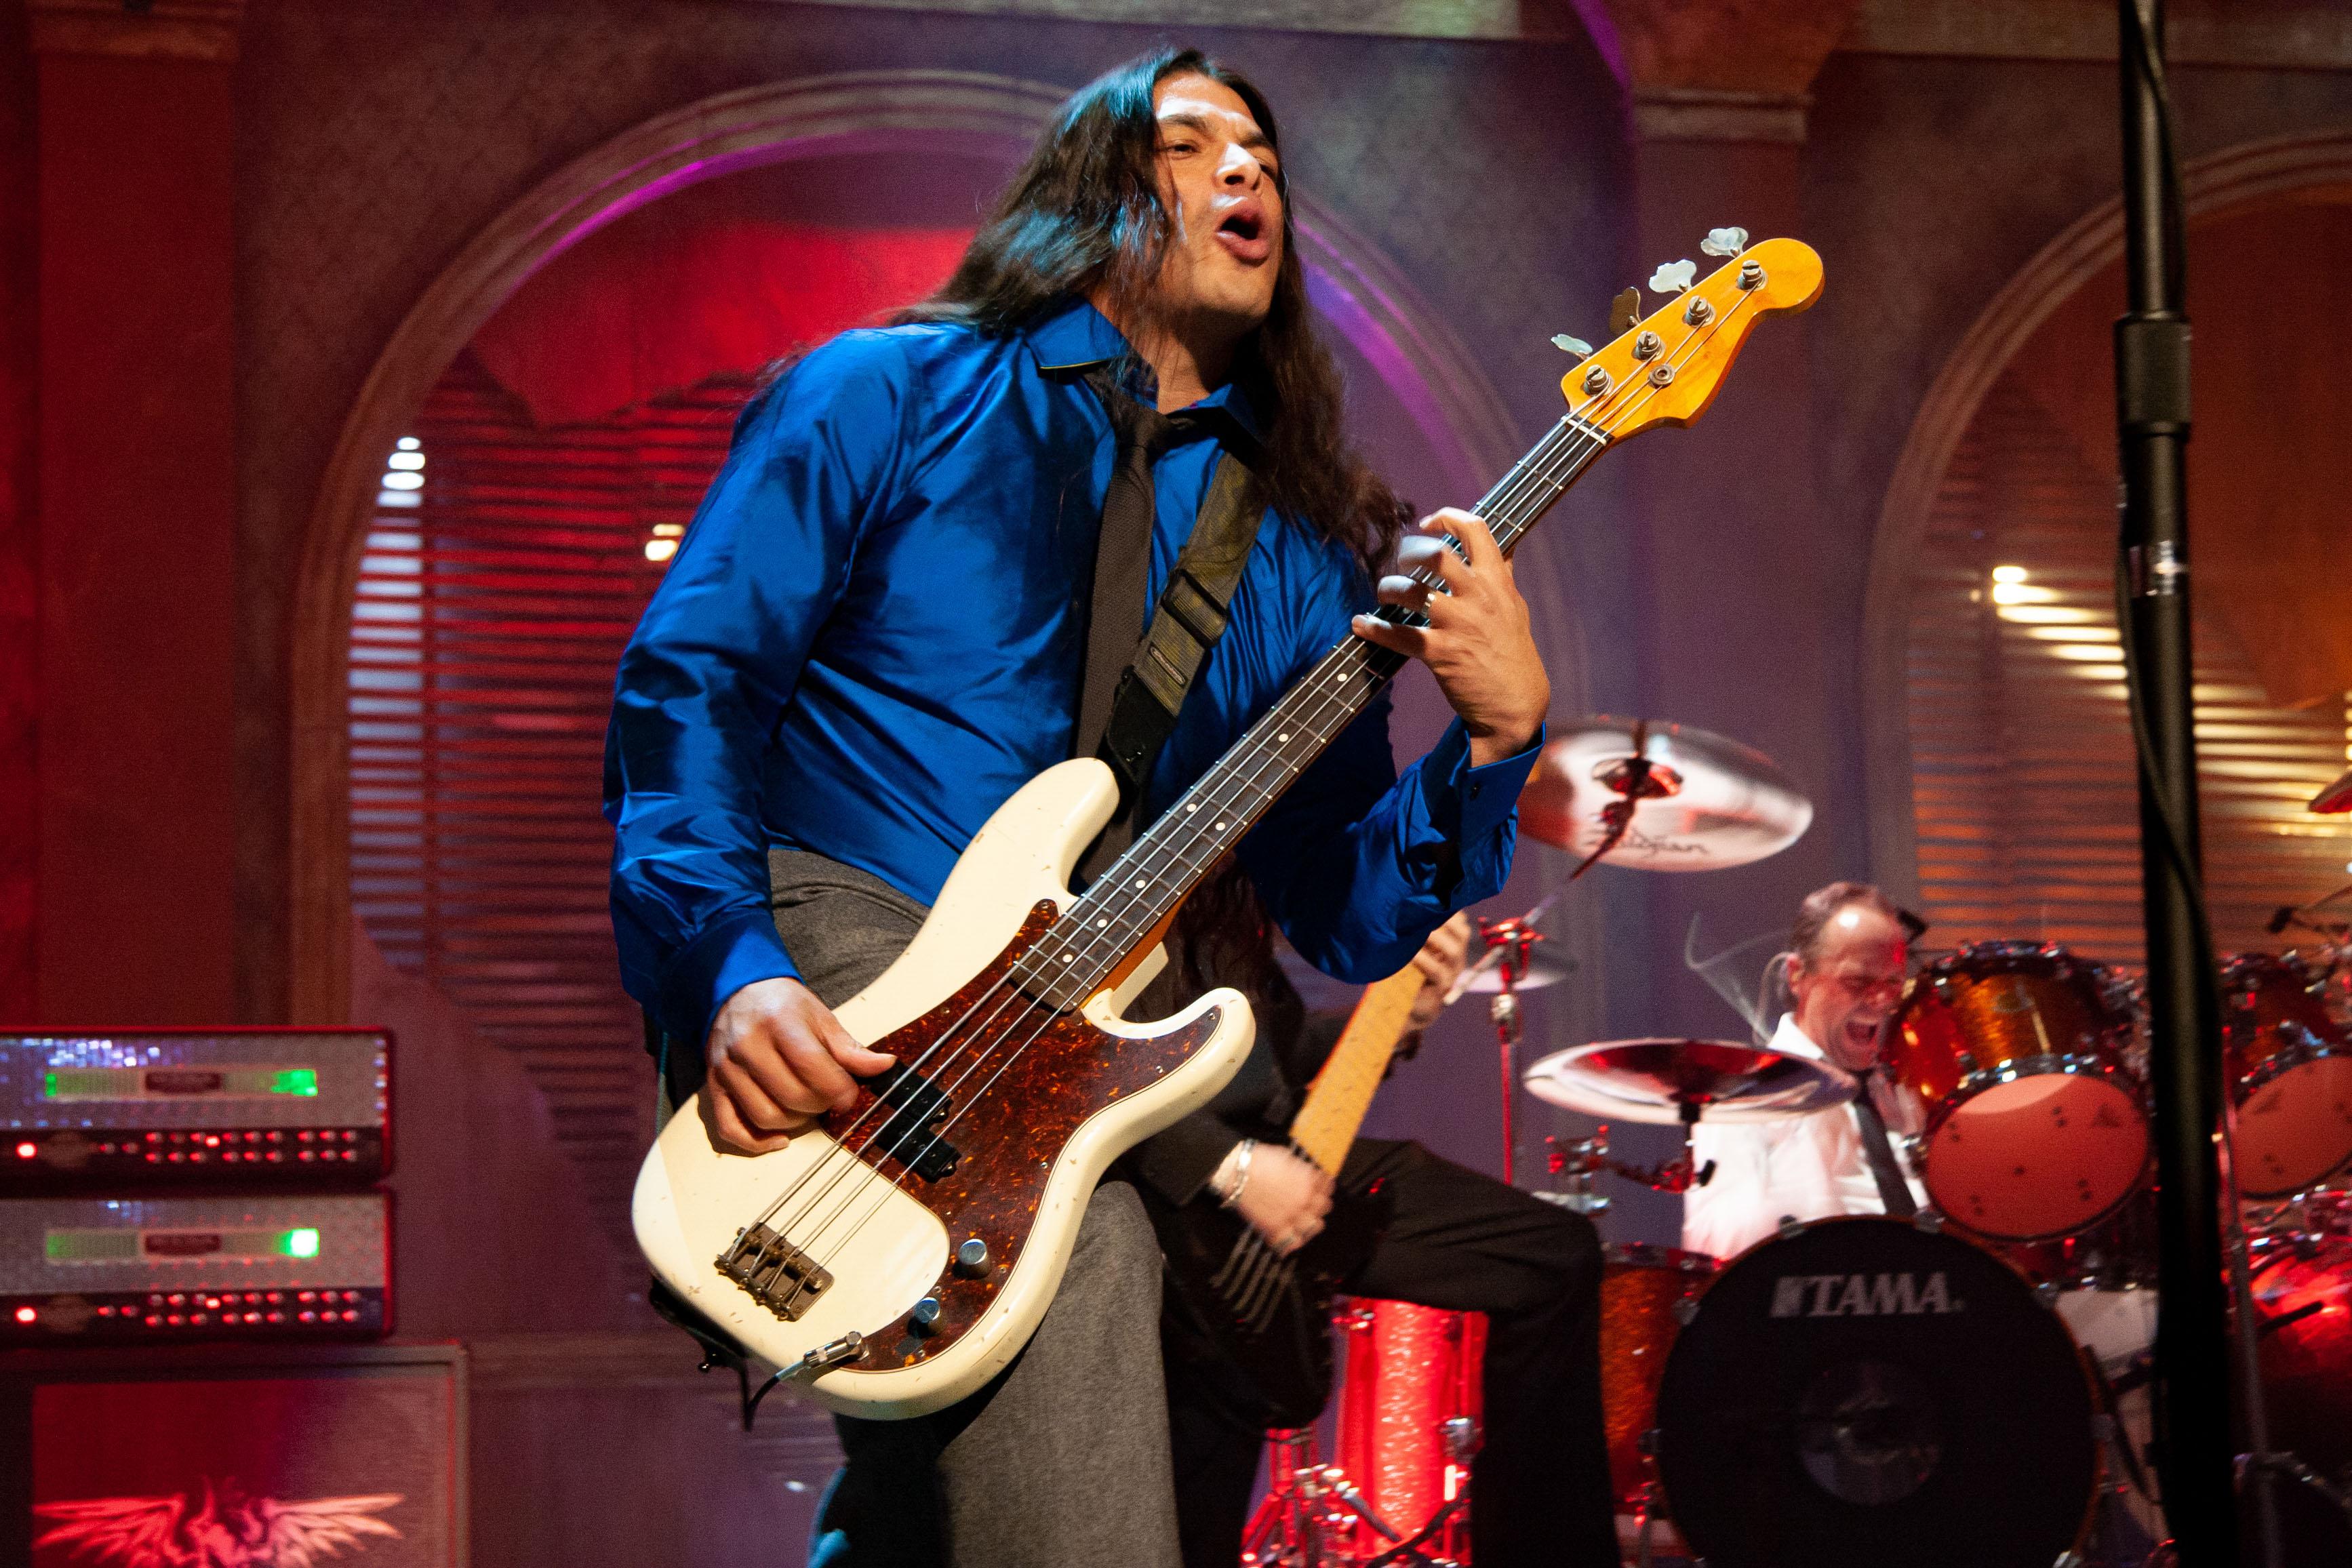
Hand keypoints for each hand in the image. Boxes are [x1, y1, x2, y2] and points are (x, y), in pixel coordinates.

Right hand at [701, 977, 895, 1153]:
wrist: (737, 992)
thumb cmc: (784, 1007)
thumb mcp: (821, 1018)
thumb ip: (850, 1048)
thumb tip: (885, 1066)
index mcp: (779, 1023)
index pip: (813, 1067)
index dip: (839, 1089)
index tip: (849, 1093)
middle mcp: (748, 1046)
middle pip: (792, 1096)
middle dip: (820, 1105)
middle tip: (829, 1098)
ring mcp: (727, 1069)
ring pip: (765, 1116)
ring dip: (795, 1123)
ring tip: (806, 1108)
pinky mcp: (714, 1086)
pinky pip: (730, 1127)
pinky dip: (756, 1143)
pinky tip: (779, 1139)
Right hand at [1232, 1145, 1332, 1255]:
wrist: (1237, 1172)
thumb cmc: (1257, 1161)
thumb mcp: (1287, 1157)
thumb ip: (1301, 1170)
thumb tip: (1305, 1174)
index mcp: (1308, 1181)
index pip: (1327, 1187)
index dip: (1324, 1186)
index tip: (1322, 1186)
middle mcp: (1303, 1200)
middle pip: (1325, 1207)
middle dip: (1319, 1203)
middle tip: (1313, 1202)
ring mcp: (1291, 1216)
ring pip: (1313, 1226)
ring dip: (1311, 1222)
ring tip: (1305, 1221)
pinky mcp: (1275, 1228)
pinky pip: (1290, 1243)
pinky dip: (1292, 1242)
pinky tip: (1291, 1239)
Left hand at [1352, 510, 1549, 766]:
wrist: (1517, 703)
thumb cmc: (1513, 652)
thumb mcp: (1514, 607)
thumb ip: (1503, 577)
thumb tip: (1502, 549)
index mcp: (1497, 582)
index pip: (1475, 530)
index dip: (1447, 517)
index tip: (1427, 523)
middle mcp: (1478, 597)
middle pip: (1435, 554)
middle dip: (1408, 551)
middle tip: (1399, 561)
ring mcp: (1459, 625)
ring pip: (1411, 591)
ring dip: (1388, 588)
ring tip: (1384, 594)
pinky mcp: (1441, 654)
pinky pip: (1399, 635)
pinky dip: (1374, 629)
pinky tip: (1361, 624)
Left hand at [1405, 912, 1474, 1030]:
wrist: (1409, 1009)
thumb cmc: (1408, 975)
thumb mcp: (1414, 952)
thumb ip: (1415, 934)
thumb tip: (1401, 907)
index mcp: (1451, 946)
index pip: (1459, 923)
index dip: (1449, 910)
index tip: (1430, 899)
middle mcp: (1455, 958)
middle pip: (1462, 933)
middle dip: (1445, 919)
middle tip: (1424, 912)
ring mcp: (1451, 974)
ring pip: (1454, 951)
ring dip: (1435, 937)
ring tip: (1418, 930)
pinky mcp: (1441, 988)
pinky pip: (1435, 970)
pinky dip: (1421, 958)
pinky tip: (1408, 953)